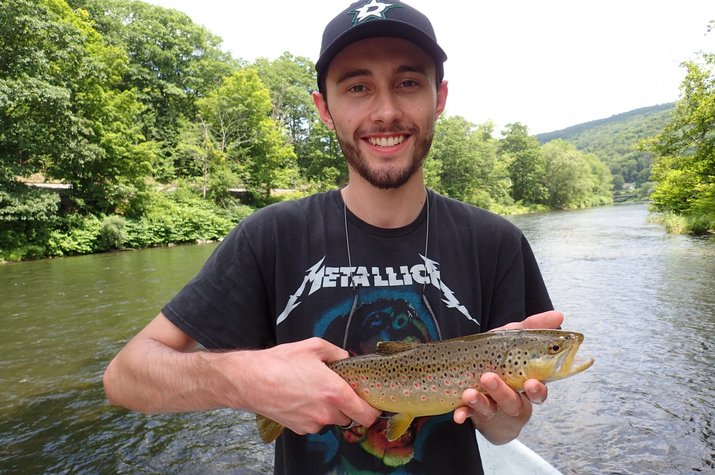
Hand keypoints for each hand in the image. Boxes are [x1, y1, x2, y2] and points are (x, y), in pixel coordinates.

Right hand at [222, 337, 380, 435]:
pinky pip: (314, 423)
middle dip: (346, 404)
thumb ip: (337, 353)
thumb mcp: (314, 346)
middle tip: (335, 388)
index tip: (370, 402)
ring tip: (312, 389)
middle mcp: (326, 412)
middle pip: (349, 416)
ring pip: (330, 419)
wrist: (250, 380)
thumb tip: (347, 359)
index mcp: (335, 392)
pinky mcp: (299, 428)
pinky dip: (312, 413)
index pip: (367, 415)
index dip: (372, 410)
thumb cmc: (280, 362)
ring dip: (328, 409)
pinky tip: (300, 397)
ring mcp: (312, 423)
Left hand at [452, 310, 562, 443]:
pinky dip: (463, 414)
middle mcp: (511, 400)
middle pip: (512, 403)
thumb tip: (559, 315)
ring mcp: (492, 407)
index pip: (537, 393)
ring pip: (490, 409)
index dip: (537, 391)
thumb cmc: (503, 359)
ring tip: (469, 392)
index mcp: (525, 385)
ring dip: (480, 401)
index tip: (532, 383)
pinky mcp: (473, 411)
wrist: (481, 379)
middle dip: (502, 392)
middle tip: (489, 377)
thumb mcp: (515, 340)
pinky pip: (468, 415)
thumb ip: (534, 327)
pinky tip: (458, 415)